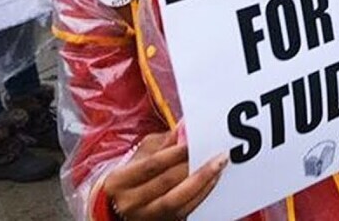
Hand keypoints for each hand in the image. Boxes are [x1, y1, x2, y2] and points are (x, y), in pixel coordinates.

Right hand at [103, 131, 227, 219]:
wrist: (122, 206)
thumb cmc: (132, 176)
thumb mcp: (141, 155)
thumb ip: (165, 142)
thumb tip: (186, 127)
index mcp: (119, 181)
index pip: (150, 165)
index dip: (174, 153)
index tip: (194, 141)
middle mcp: (130, 202)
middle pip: (166, 182)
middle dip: (193, 165)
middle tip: (216, 152)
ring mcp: (146, 216)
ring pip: (177, 199)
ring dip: (202, 180)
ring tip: (219, 164)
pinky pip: (186, 209)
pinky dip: (202, 193)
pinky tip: (214, 178)